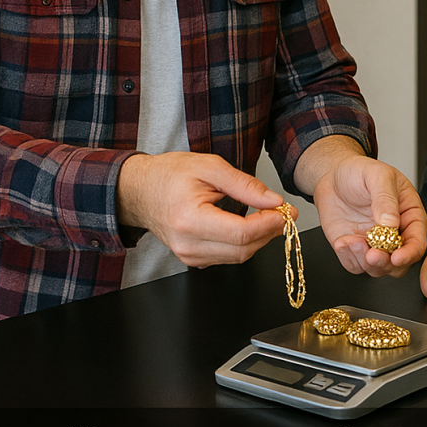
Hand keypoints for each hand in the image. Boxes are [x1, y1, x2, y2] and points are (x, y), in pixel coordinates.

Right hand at [116, 151, 288, 267]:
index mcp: (190, 220)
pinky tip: (251, 225)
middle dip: (269, 232)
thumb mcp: (210, 167)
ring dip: (259, 239)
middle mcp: (188, 245)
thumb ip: (244, 185)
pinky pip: (227, 257)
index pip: (240, 233)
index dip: (269, 224)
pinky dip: (244, 243)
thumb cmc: (170, 174)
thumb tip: (273, 201)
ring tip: (271, 216)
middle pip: (242, 250)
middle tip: (285, 213)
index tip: (286, 210)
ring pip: (237, 257)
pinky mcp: (192, 259)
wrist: (140, 190)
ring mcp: (188, 256)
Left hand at [294, 136, 426, 276]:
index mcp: (409, 215)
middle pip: (400, 263)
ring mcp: (374, 244)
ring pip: (378, 269)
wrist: (332, 175)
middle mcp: (394, 234)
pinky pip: (355, 266)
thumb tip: (392, 224)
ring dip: (365, 262)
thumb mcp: (377, 175)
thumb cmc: (360, 171)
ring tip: (351, 241)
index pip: (417, 241)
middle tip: (372, 256)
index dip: (410, 253)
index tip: (397, 257)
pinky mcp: (354, 250)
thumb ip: (386, 199)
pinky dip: (348, 258)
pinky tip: (342, 241)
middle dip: (386, 264)